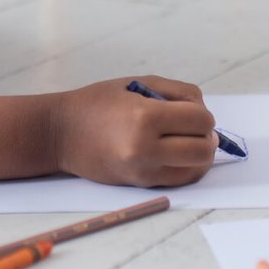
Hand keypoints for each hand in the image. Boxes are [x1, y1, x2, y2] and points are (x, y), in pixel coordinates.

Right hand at [49, 76, 217, 186]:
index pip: (199, 120)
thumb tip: (204, 114)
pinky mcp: (141, 184)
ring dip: (201, 154)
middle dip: (206, 136)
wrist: (61, 134)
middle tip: (196, 128)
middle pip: (202, 148)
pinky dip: (189, 167)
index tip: (194, 111)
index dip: (204, 114)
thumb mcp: (138, 84)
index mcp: (144, 117)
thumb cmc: (98, 103)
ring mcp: (143, 170)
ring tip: (189, 141)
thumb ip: (177, 93)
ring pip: (197, 168)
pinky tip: (180, 155)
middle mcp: (145, 148)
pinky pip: (181, 180)